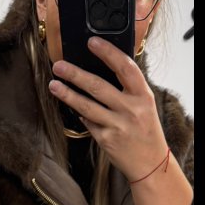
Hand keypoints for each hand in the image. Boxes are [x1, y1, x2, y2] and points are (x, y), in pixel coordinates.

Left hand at [48, 36, 168, 183]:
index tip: (92, 42)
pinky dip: (79, 114)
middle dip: (75, 74)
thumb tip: (101, 70)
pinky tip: (72, 107)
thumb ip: (128, 89)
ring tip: (53, 84)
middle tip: (59, 65)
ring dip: (67, 94)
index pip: (125, 67)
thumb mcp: (144, 105)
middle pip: (98, 86)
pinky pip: (87, 122)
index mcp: (143, 95)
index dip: (108, 53)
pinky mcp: (106, 139)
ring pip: (86, 106)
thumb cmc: (145, 130)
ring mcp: (118, 125)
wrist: (150, 163)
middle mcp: (131, 109)